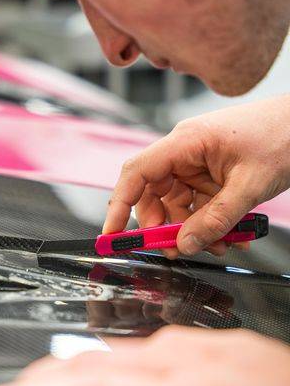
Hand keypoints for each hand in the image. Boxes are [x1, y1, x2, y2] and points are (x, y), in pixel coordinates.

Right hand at [104, 96, 289, 257]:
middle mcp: (184, 152)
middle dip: (163, 226)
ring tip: (219, 244)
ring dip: (192, 230)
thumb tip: (185, 244)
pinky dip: (209, 223)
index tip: (112, 234)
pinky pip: (198, 205)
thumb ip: (216, 219)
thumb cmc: (283, 136)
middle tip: (176, 249)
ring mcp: (197, 163)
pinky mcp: (210, 174)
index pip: (136, 173)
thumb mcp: (249, 185)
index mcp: (185, 142)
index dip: (119, 205)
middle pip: (153, 194)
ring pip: (178, 205)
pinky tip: (229, 235)